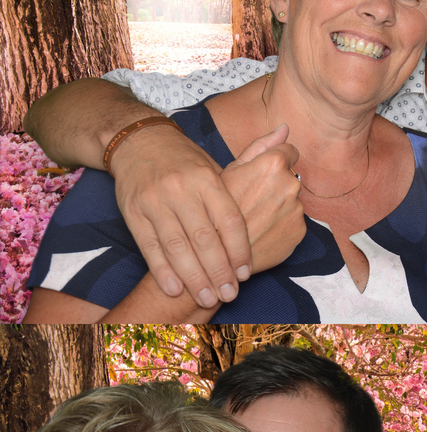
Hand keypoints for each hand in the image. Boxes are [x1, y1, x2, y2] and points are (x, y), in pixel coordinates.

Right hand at [111, 115, 257, 306]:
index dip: (239, 250)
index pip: (230, 219)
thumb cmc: (186, 161)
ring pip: (178, 247)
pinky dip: (163, 271)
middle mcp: (182, 190)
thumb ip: (256, 156)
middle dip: (219, 271)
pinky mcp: (134, 213)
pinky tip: (176, 289)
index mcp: (207, 178)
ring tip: (207, 298)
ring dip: (194, 278)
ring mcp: (156, 202)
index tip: (246, 273)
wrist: (139, 143)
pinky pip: (150, 247)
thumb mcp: (218, 160)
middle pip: (205, 238)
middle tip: (230, 294)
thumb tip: (287, 134)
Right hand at [221, 127, 305, 275]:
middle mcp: (290, 184)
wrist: (220, 253)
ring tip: (256, 218)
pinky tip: (263, 231)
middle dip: (276, 185)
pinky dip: (283, 225)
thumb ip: (261, 146)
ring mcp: (297, 209)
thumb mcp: (232, 171)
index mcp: (273, 165)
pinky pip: (294, 222)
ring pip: (292, 200)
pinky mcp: (300, 232)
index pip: (289, 151)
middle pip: (290, 177)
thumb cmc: (218, 209)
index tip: (263, 174)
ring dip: (279, 206)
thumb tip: (284, 127)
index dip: (275, 160)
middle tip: (253, 200)